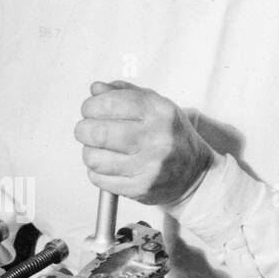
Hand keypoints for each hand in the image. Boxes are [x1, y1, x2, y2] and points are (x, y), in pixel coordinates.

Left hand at [74, 81, 212, 207]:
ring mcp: (148, 166)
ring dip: (89, 152)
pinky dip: (96, 171)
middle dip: (84, 129)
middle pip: (99, 132)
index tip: (90, 109)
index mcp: (159, 113)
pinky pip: (99, 179)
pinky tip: (108, 165)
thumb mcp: (155, 106)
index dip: (92, 106)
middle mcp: (155, 139)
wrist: (195, 173)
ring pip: (94, 158)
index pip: (111, 103)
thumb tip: (96, 89)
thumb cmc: (171, 137)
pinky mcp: (140, 188)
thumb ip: (124, 93)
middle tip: (86, 130)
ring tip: (99, 149)